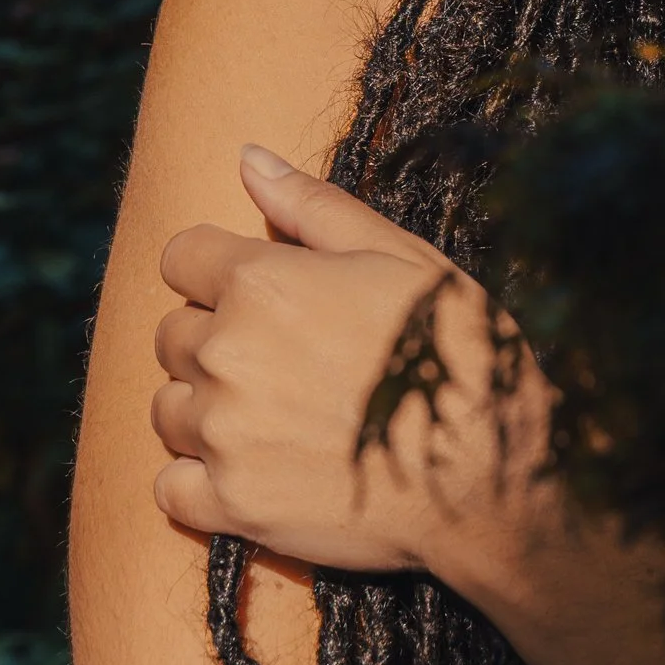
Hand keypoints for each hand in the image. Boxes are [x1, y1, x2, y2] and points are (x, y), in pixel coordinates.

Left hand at [151, 146, 555, 576]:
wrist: (497, 474)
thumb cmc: (462, 353)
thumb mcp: (402, 258)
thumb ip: (313, 206)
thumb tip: (247, 157)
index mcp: (261, 282)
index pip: (180, 257)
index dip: (219, 270)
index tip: (263, 294)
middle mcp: (227, 354)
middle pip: (171, 334)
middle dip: (216, 339)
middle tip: (288, 362)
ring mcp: (223, 435)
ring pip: (168, 410)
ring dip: (206, 409)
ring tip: (277, 418)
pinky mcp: (232, 506)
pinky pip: (171, 489)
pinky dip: (202, 482)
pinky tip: (258, 473)